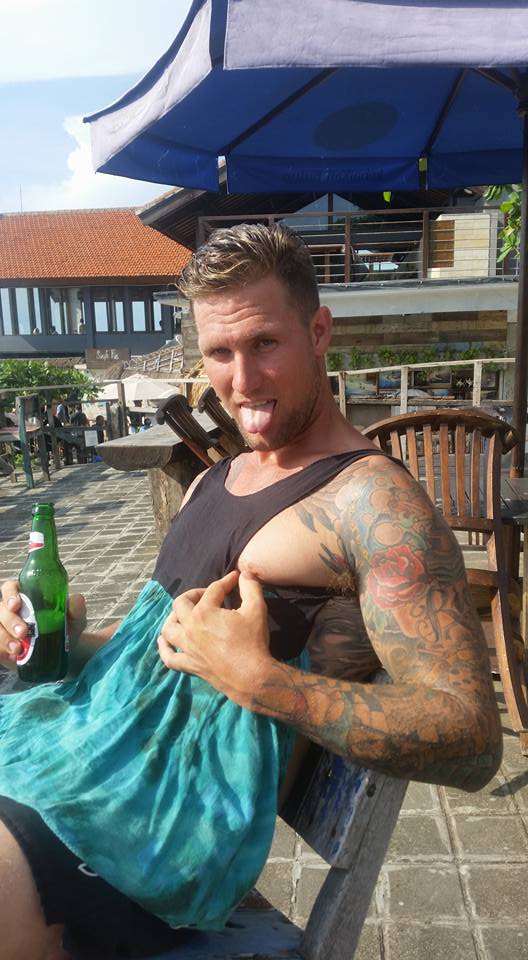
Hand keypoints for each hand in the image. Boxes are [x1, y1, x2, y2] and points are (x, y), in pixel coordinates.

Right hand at [0, 580, 86, 668]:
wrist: (61, 653)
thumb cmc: (65, 629)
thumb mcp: (74, 619)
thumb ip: (76, 610)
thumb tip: (77, 599)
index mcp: (27, 596)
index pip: (11, 588)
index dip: (10, 594)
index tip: (16, 605)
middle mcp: (11, 610)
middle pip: (1, 609)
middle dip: (10, 620)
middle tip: (23, 632)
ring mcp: (4, 627)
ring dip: (4, 638)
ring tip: (18, 649)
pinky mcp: (2, 644)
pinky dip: (2, 650)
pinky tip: (12, 657)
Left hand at [157, 570, 271, 707]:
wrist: (251, 676)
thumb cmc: (253, 642)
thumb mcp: (256, 609)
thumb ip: (250, 587)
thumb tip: (245, 573)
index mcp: (205, 612)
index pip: (213, 590)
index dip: (226, 581)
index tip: (235, 579)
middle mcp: (190, 628)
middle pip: (181, 603)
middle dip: (194, 594)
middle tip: (208, 595)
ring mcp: (187, 647)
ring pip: (168, 628)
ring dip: (173, 618)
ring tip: (184, 614)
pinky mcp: (189, 665)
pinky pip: (169, 657)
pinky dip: (164, 648)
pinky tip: (164, 641)